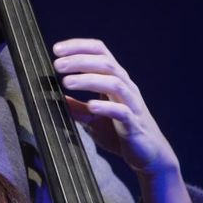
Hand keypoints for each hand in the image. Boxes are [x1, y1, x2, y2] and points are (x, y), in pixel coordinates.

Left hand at [51, 38, 178, 177]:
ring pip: (115, 83)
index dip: (79, 46)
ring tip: (66, 82)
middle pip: (106, 63)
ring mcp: (132, 105)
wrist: (147, 155)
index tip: (56, 49)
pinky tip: (91, 106)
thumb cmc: (119, 133)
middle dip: (80, 61)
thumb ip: (76, 107)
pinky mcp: (135, 125)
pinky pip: (123, 112)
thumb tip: (54, 98)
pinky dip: (106, 107)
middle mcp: (125, 87)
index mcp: (115, 80)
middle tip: (57, 64)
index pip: (100, 52)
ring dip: (89, 80)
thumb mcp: (91, 119)